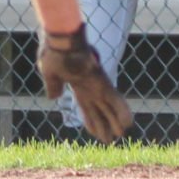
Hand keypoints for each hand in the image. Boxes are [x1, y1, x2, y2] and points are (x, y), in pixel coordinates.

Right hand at [37, 25, 132, 142]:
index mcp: (77, 85)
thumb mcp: (49, 74)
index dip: (90, 120)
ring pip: (110, 108)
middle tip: (112, 138)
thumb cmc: (53, 53)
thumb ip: (53, 86)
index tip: (94, 132)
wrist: (61, 40)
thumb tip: (52, 97)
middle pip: (99, 110)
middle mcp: (90, 87)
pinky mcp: (103, 83)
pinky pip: (115, 100)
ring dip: (116, 121)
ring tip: (122, 135)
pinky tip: (129, 123)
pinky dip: (122, 111)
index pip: (85, 107)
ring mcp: (98, 85)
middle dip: (105, 124)